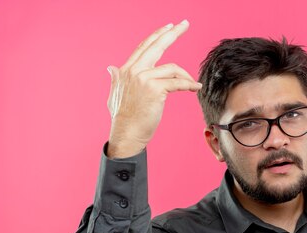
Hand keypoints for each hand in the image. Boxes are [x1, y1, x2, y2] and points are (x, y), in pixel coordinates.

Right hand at [106, 20, 201, 157]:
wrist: (126, 134)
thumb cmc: (123, 118)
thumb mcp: (115, 94)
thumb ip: (116, 79)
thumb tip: (110, 68)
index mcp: (126, 70)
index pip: (144, 47)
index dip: (157, 35)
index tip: (168, 27)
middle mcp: (133, 71)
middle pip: (156, 46)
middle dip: (172, 33)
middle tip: (185, 23)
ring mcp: (143, 79)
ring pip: (171, 68)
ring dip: (185, 76)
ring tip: (193, 84)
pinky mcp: (155, 90)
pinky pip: (177, 83)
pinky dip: (189, 85)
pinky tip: (196, 87)